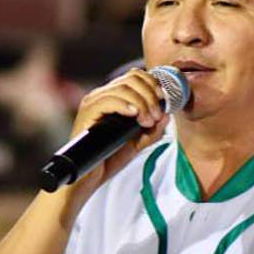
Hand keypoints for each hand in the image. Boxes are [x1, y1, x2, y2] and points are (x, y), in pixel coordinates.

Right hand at [64, 70, 169, 201]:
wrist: (88, 178)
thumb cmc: (108, 159)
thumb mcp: (137, 143)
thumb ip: (152, 130)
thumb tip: (167, 115)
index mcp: (114, 98)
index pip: (135, 76)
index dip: (153, 84)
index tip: (164, 100)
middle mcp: (102, 96)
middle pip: (132, 78)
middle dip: (150, 94)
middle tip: (157, 115)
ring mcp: (93, 103)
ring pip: (123, 87)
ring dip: (142, 102)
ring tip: (147, 121)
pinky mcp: (87, 113)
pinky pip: (108, 100)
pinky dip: (125, 104)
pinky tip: (134, 115)